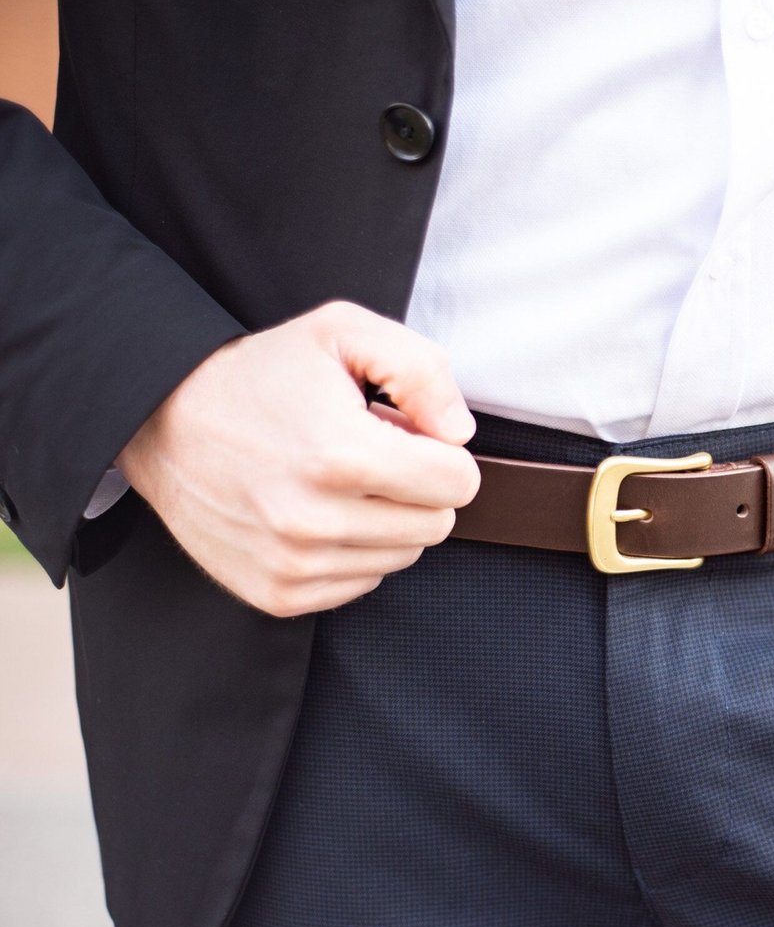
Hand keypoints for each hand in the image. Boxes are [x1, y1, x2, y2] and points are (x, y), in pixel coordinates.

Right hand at [116, 300, 480, 616]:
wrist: (161, 419)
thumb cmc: (262, 373)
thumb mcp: (343, 332)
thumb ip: (422, 370)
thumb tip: (458, 435)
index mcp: (342, 456)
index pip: (459, 483)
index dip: (441, 452)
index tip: (404, 432)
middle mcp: (315, 521)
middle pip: (437, 524)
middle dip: (418, 486)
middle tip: (370, 452)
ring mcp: (293, 565)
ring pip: (403, 556)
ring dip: (387, 519)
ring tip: (337, 478)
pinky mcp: (276, 594)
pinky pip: (362, 582)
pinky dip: (353, 550)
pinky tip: (317, 511)